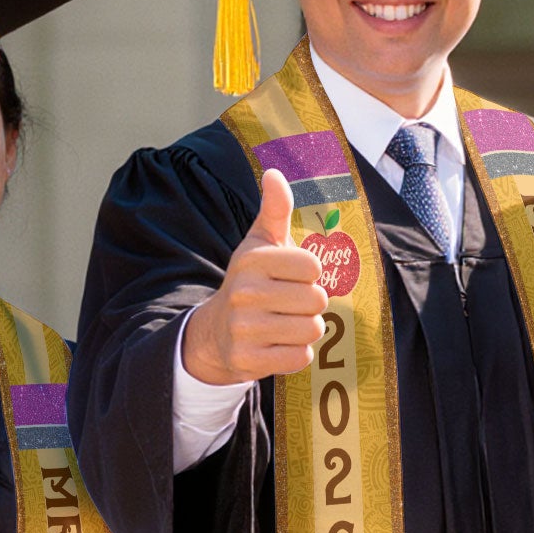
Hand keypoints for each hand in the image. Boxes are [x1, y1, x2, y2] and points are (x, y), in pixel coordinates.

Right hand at [180, 168, 328, 384]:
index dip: (310, 274)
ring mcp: (245, 329)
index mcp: (253, 260)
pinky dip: (296, 354)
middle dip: (311, 304)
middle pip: (317, 300)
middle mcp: (245, 293)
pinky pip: (300, 358)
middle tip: (290, 303)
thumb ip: (275, 209)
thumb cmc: (250, 281)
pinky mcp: (248, 360)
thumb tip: (274, 172)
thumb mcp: (260, 243)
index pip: (313, 266)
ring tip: (285, 323)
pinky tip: (278, 344)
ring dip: (306, 329)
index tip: (291, 276)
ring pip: (312, 330)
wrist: (216, 331)